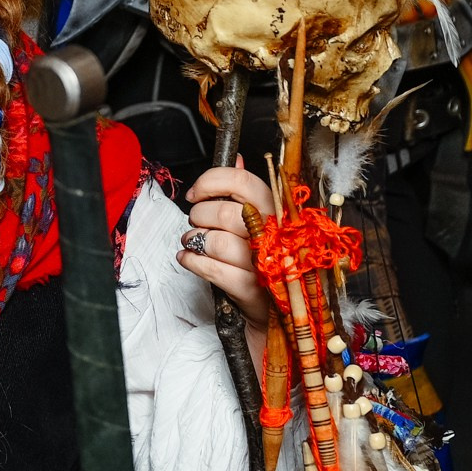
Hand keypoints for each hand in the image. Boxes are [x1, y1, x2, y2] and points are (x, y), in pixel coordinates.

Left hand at [182, 165, 276, 336]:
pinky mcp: (253, 289)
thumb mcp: (264, 224)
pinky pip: (212, 269)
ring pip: (216, 241)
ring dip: (193, 241)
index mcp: (279, 212)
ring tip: (192, 243)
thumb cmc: (269, 260)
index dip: (211, 182)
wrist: (282, 312)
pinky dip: (191, 261)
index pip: (243, 181)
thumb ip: (248, 191)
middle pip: (225, 213)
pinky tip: (189, 259)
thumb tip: (237, 158)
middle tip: (196, 223)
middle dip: (199, 217)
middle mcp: (277, 235)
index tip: (196, 194)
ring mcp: (266, 264)